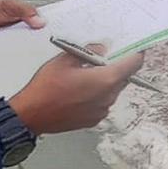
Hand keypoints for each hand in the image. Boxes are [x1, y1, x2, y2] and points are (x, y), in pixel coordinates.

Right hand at [9, 45, 145, 133]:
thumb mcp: (65, 59)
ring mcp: (101, 110)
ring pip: (112, 90)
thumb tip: (102, 48)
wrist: (31, 115)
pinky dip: (97, 95)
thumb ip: (88, 52)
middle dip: (115, 67)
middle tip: (100, 59)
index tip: (135, 48)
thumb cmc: (46, 88)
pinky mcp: (93, 120)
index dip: (136, 54)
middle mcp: (108, 97)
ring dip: (104, 82)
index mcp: (105, 80)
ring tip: (84, 76)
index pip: (134, 64)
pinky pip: (102, 102)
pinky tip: (79, 90)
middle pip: (123, 77)